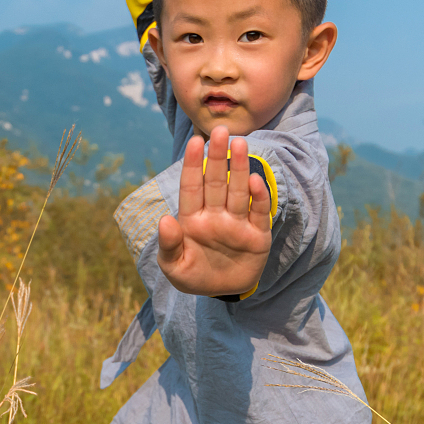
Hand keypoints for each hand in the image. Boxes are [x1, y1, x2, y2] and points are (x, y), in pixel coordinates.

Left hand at [157, 126, 271, 296]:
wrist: (223, 293)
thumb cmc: (194, 276)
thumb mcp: (175, 268)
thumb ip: (169, 246)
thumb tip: (165, 220)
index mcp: (192, 219)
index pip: (192, 187)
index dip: (193, 165)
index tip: (194, 142)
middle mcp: (215, 215)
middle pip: (216, 181)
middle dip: (218, 157)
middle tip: (220, 130)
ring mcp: (237, 223)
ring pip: (237, 190)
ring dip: (240, 168)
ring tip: (240, 144)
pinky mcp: (257, 235)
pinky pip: (258, 212)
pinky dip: (258, 197)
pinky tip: (255, 182)